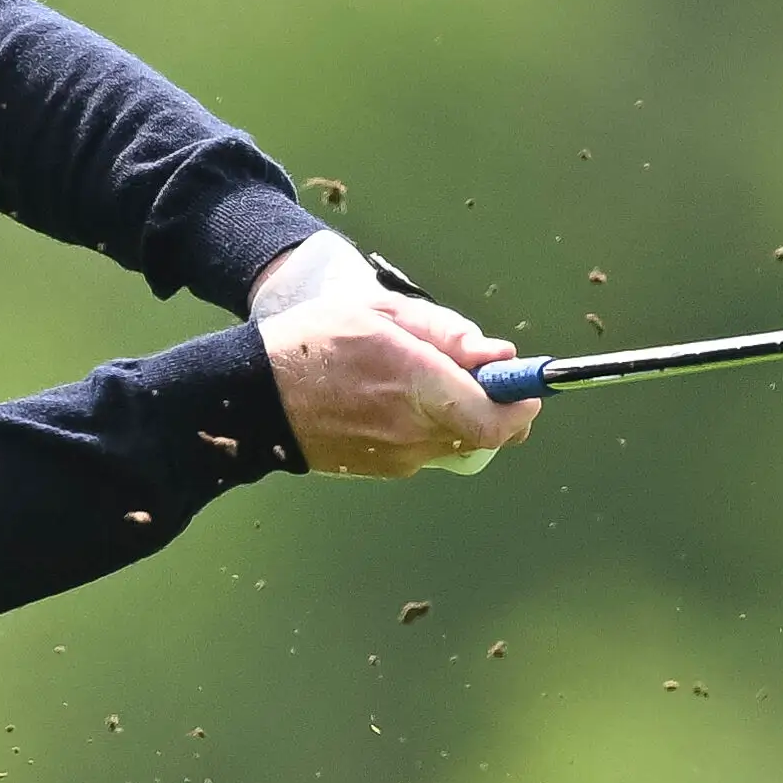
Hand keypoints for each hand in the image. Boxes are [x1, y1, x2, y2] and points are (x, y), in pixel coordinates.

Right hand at [258, 291, 540, 477]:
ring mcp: (400, 458)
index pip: (497, 417)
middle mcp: (415, 431)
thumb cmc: (313, 344)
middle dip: (498, 407)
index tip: (528, 387)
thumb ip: (445, 332)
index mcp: (417, 385)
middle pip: (488, 436)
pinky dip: (433, 426)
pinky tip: (399, 400)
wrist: (254, 398)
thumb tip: (498, 354)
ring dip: (464, 416)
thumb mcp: (380, 312)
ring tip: (428, 381)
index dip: (522, 404)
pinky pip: (429, 449)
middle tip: (486, 378)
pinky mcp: (385, 470)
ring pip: (461, 442)